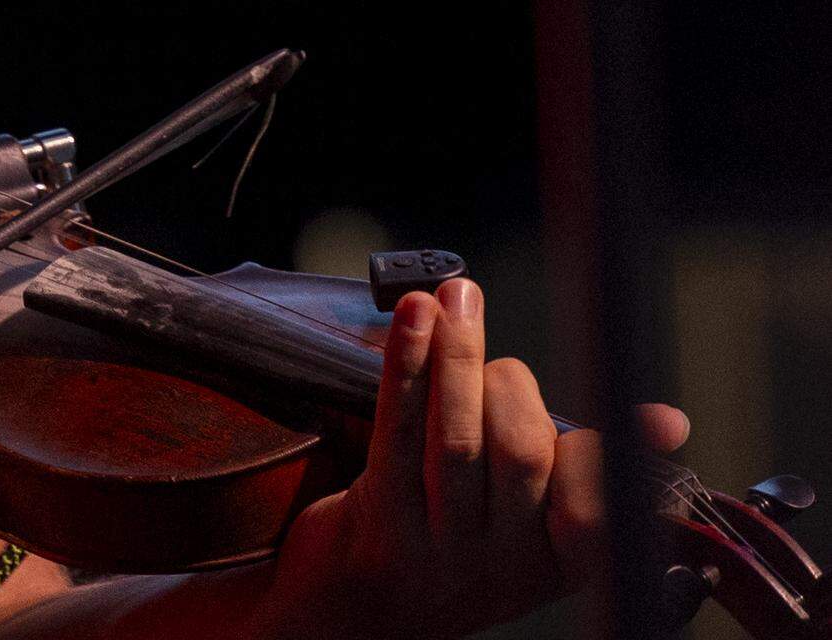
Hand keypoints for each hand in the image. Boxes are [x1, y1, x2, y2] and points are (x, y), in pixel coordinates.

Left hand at [251, 278, 689, 638]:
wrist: (348, 613)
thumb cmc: (442, 546)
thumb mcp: (522, 525)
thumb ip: (581, 468)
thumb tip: (667, 424)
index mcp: (550, 564)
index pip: (595, 506)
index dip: (617, 451)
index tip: (651, 418)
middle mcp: (499, 564)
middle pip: (521, 455)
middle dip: (505, 383)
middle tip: (489, 351)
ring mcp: (436, 548)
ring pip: (458, 440)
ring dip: (458, 355)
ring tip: (455, 298)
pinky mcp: (377, 524)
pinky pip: (397, 431)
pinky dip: (408, 364)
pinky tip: (413, 316)